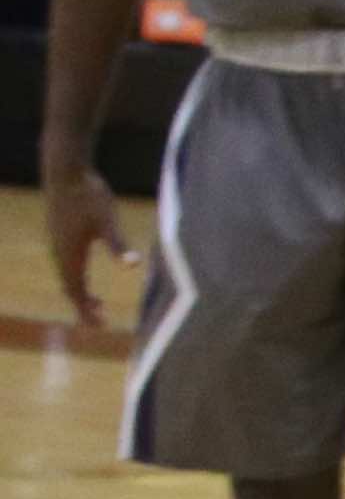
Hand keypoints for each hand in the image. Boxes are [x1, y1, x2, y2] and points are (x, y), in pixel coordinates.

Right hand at [42, 166, 127, 329]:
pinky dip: (75, 278)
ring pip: (66, 276)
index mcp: (70, 255)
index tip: (100, 326)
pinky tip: (84, 275)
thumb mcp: (108, 220)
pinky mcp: (58, 234)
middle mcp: (59, 253)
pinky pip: (64, 265)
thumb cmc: (88, 195)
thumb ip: (119, 244)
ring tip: (96, 305)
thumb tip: (133, 265)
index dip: (86, 310)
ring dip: (79, 293)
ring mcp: (56, 243)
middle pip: (69, 288)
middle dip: (83, 307)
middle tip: (99, 323)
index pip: (76, 291)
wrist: (65, 172)